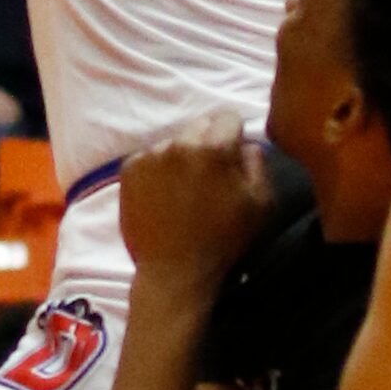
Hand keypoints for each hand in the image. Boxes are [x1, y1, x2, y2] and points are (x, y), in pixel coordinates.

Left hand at [119, 110, 274, 284]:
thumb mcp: (261, 205)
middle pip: (200, 125)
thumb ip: (258, 163)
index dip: (234, 135)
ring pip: (174, 142)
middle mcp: (180, 143)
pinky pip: (150, 157)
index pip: (228, 116)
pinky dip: (158, 170)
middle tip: (208, 176)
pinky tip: (163, 196)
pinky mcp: (129, 169)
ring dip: (182, 156)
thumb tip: (247, 143)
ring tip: (183, 190)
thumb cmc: (223, 241)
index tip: (232, 157)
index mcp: (215, 148)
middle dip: (207, 143)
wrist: (174, 273)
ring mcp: (151, 155)